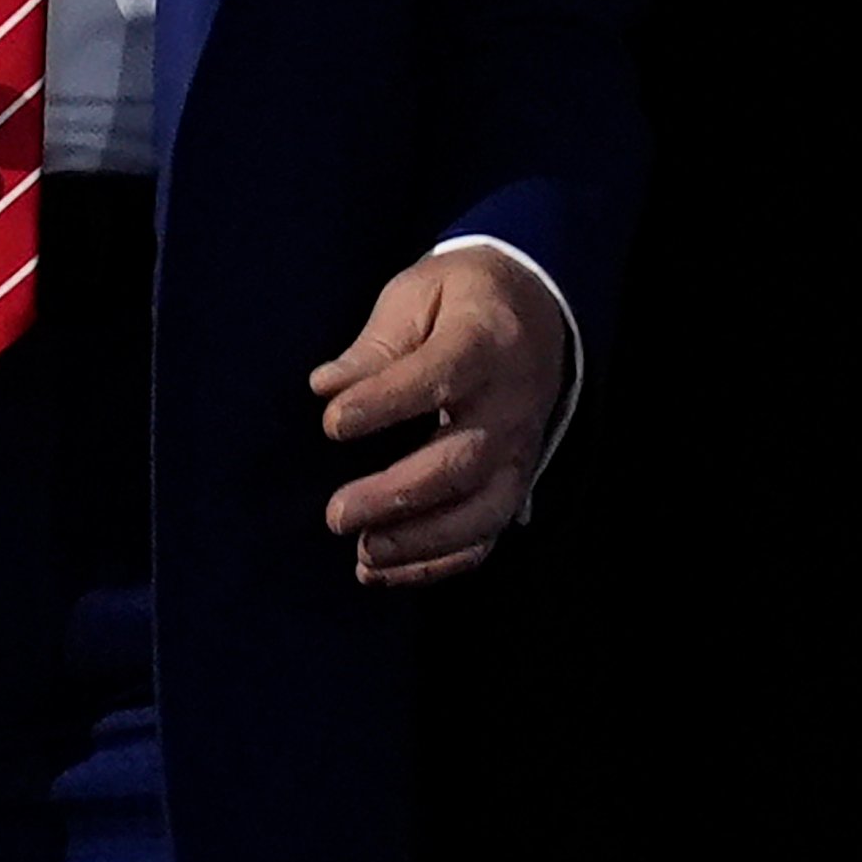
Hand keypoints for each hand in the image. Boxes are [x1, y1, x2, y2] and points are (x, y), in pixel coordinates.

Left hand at [309, 246, 569, 588]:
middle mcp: (510, 404)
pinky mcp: (516, 481)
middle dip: (398, 494)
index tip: (331, 422)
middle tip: (337, 514)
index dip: (385, 404)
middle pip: (462, 460)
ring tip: (362, 555)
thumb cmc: (462, 298)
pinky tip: (385, 569)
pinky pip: (486, 534)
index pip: (439, 375)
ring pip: (481, 511)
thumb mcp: (418, 292)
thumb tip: (325, 388)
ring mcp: (519, 449)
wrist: (536, 311)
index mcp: (486, 341)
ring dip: (420, 541)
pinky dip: (439, 562)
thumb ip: (376, 344)